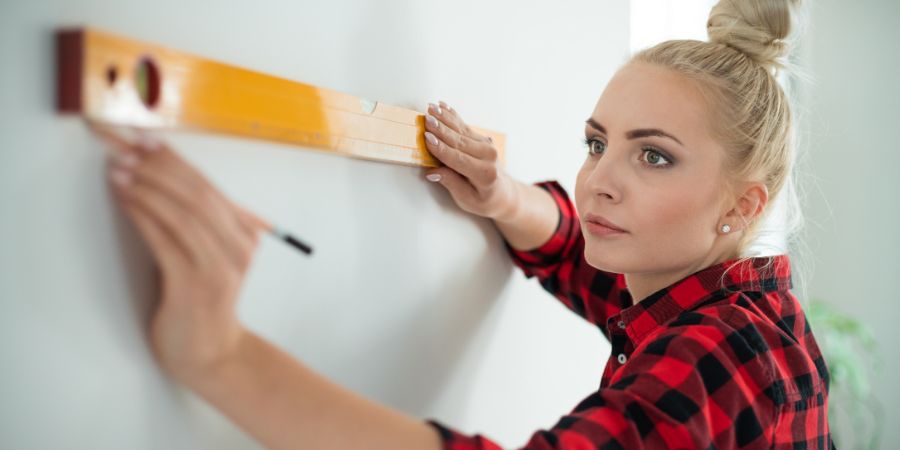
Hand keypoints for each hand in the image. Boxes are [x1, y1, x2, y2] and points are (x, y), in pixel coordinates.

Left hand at [91, 123, 263, 382]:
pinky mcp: (194, 286)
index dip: (175, 161)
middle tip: (126, 154)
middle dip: (158, 170)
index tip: (146, 140)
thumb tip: (160, 172)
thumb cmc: (201, 299)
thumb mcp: (210, 255)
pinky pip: (165, 241)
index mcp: (246, 235)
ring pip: (182, 215)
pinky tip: (126, 201)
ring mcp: (219, 268)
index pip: (209, 187)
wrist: (209, 352)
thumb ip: (200, 222)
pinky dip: (143, 216)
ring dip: (147, 189)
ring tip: (120, 173)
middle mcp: (238, 248)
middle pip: (197, 196)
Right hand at [423, 101, 517, 220]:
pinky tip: (442, 107)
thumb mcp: (466, 199)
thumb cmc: (483, 200)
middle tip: (426, 119)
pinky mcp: (483, 139)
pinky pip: (464, 126)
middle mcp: (488, 157)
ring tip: (431, 108)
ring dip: (445, 118)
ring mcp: (487, 146)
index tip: (427, 138)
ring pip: (461, 130)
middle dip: (441, 129)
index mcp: (485, 174)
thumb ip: (451, 183)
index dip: (441, 149)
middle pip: (459, 141)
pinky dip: (452, 116)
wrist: (503, 193)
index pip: (458, 159)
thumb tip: (433, 172)